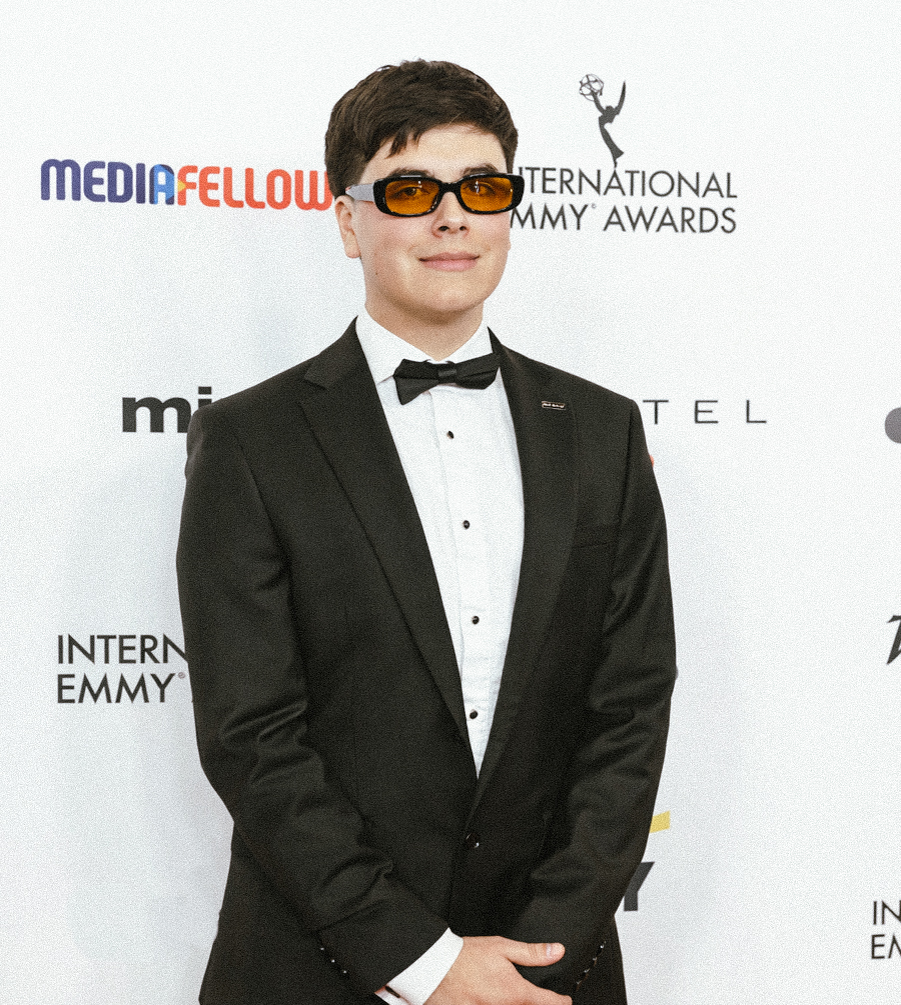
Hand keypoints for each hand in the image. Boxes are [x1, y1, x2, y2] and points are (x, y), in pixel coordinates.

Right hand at [424, 936, 570, 1004]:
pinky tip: (496, 1002)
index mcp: (515, 993)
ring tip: (515, 1000)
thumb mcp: (502, 947)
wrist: (435, 968)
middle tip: (538, 999)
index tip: (564, 1000)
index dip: (561, 1002)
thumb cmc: (466, 956)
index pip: (548, 1003)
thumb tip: (557, 951)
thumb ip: (532, 953)